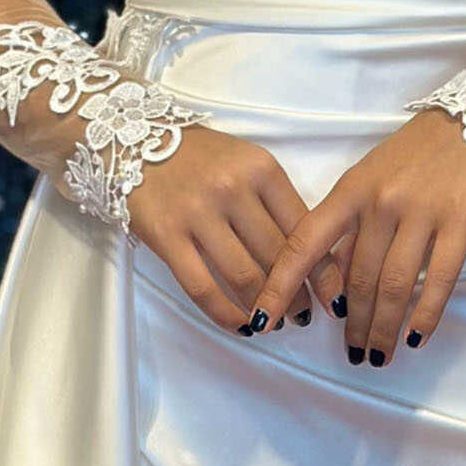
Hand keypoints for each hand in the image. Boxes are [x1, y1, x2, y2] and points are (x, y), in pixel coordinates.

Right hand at [126, 123, 345, 335]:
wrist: (133, 140)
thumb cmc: (200, 158)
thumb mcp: (247, 163)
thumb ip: (276, 202)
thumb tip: (310, 257)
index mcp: (262, 169)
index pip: (304, 228)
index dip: (322, 269)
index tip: (332, 294)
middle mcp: (233, 189)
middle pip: (278, 256)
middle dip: (298, 295)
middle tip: (305, 315)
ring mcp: (198, 213)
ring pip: (245, 277)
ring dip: (266, 309)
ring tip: (276, 323)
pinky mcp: (166, 237)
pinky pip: (202, 288)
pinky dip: (226, 314)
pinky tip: (241, 325)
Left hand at [240, 108, 465, 364]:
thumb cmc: (416, 154)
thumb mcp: (370, 178)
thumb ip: (349, 225)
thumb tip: (328, 281)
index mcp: (350, 191)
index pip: (304, 244)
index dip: (280, 285)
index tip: (263, 319)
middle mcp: (380, 203)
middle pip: (356, 278)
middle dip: (350, 323)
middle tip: (350, 354)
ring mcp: (422, 212)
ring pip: (394, 285)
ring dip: (382, 328)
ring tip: (377, 355)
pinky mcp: (461, 221)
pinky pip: (439, 278)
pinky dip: (425, 314)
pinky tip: (415, 338)